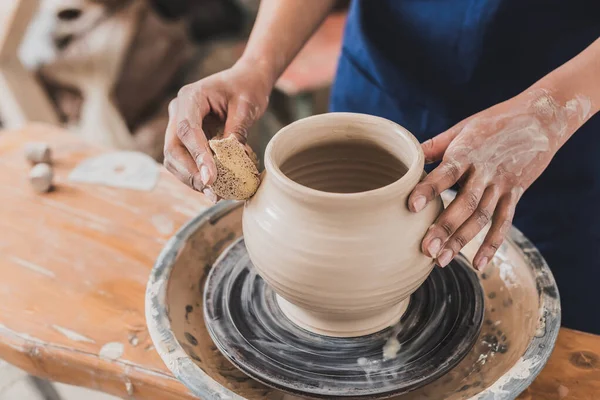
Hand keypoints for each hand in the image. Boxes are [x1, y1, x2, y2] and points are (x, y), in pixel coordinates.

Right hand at [163, 61, 271, 201]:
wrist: (245, 80)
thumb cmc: (246, 88)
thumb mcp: (247, 106)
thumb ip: (237, 131)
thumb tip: (232, 161)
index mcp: (191, 96)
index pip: (187, 130)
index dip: (197, 156)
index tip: (210, 178)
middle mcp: (179, 111)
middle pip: (173, 148)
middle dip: (191, 173)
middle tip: (213, 191)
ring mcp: (179, 125)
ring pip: (174, 159)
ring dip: (191, 179)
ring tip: (215, 194)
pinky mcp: (185, 138)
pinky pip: (184, 161)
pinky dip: (196, 176)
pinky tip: (214, 187)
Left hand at [408, 89, 590, 269]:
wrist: (541, 118)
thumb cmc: (494, 122)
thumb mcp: (462, 128)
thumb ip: (435, 146)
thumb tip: (408, 159)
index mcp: (468, 152)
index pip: (446, 173)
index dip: (429, 189)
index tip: (411, 206)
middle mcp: (485, 171)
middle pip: (464, 203)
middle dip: (445, 228)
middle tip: (426, 249)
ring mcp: (502, 184)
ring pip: (482, 217)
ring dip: (462, 241)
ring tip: (441, 260)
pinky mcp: (516, 193)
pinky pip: (504, 223)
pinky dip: (492, 244)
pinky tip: (477, 264)